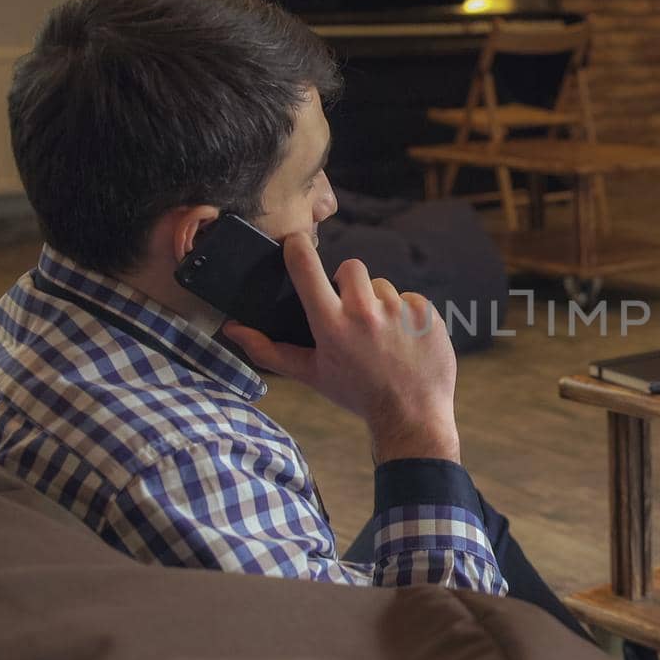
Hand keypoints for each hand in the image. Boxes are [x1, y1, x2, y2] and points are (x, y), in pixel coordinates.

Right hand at [222, 234, 460, 464]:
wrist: (412, 416)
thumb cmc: (357, 394)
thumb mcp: (311, 374)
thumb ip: (269, 351)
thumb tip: (233, 329)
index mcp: (331, 325)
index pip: (306, 267)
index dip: (297, 247)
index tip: (296, 243)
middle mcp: (365, 313)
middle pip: (350, 267)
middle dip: (349, 284)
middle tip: (353, 313)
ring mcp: (399, 311)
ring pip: (382, 285)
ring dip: (380, 304)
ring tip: (382, 337)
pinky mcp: (426, 313)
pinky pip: (410, 298)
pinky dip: (407, 316)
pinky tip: (405, 341)